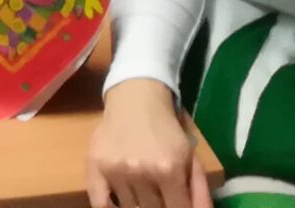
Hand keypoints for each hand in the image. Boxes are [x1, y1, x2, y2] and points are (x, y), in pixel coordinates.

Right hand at [87, 78, 210, 207]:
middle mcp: (140, 172)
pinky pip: (99, 203)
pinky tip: (118, 204)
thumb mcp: (190, 157)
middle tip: (158, 191)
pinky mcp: (95, 165)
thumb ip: (199, 191)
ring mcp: (115, 169)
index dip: (178, 207)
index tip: (175, 200)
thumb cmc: (166, 129)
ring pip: (130, 207)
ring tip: (142, 187)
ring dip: (138, 203)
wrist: (135, 99)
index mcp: (168, 170)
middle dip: (159, 204)